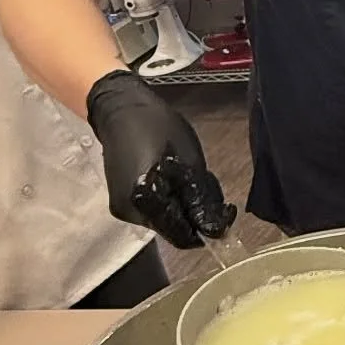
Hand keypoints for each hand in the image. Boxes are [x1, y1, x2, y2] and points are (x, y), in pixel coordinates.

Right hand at [86, 70, 234, 249]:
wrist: (120, 108)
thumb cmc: (157, 127)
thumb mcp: (190, 162)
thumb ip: (202, 200)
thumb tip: (216, 230)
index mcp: (145, 202)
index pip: (182, 236)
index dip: (207, 228)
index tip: (225, 212)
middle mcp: (129, 213)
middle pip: (173, 229)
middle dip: (194, 213)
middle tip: (206, 185)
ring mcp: (121, 208)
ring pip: (163, 221)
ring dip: (181, 206)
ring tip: (186, 176)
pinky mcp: (120, 202)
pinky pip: (151, 211)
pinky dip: (166, 201)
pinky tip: (171, 179)